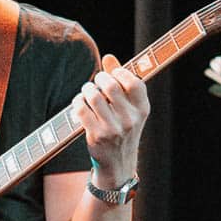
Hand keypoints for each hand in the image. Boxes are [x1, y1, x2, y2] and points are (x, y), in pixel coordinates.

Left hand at [74, 54, 149, 184]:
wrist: (118, 163)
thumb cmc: (123, 128)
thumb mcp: (129, 108)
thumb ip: (121, 81)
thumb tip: (109, 57)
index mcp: (142, 109)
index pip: (134, 82)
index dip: (120, 73)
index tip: (112, 75)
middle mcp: (130, 119)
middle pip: (111, 85)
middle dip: (99, 79)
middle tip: (96, 82)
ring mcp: (114, 129)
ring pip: (94, 96)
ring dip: (87, 89)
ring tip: (87, 92)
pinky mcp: (96, 136)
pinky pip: (81, 110)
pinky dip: (77, 102)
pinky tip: (79, 103)